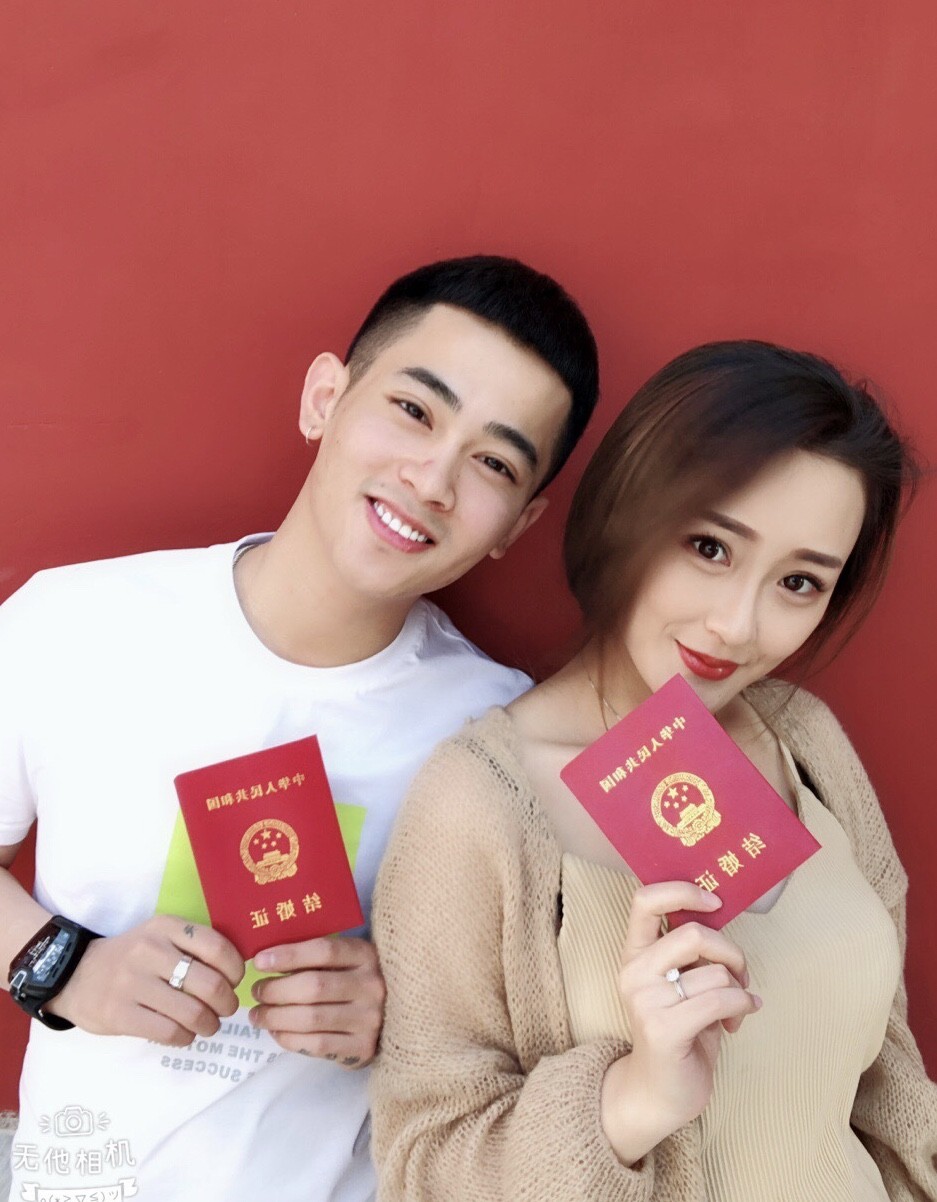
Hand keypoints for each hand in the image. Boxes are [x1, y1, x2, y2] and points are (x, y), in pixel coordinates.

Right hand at [45, 915, 244, 1045]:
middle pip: (211, 985)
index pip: (218, 948)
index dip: (235, 970)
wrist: (75, 974)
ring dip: (209, 1025)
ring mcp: (133, 983)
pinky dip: (186, 1037)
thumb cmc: (132, 957)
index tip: (234, 981)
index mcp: (166, 928)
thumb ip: (193, 946)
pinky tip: (184, 1033)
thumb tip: (238, 970)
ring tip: (207, 1025)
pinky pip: (170, 1032)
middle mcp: (150, 951)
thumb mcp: (160, 937)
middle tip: (225, 1009)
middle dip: (227, 1003)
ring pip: (193, 1013)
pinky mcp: (120, 1014)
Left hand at [249, 935, 385, 1067]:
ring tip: (257, 1015)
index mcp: (366, 955)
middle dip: (276, 990)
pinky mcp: (362, 1048)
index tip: (260, 961)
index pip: (324, 951)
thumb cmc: (354, 982)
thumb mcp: (346, 961)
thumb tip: (267, 959)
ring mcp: (369, 1019)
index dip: (289, 955)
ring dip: (275, 1017)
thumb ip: (316, 957)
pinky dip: (289, 1039)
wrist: (389, 1018)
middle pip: (314, 986)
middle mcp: (372, 986)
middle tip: (257, 991)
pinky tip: (276, 1032)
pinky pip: (316, 1045)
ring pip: (311, 1019)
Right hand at [601, 882, 760, 1164]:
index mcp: (635, 954)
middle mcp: (634, 972)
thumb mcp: (680, 984)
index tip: (714, 902)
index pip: (645, 900)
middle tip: (740, 974)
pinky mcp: (664, 1029)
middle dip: (731, 952)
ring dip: (740, 989)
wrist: (659, 1093)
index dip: (682, 891)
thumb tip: (722, 920)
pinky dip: (742, 1006)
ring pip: (714, 972)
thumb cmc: (678, 1033)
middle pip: (694, 934)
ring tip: (736, 1007)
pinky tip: (740, 1018)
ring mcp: (646, 1001)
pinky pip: (720, 1000)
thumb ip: (692, 954)